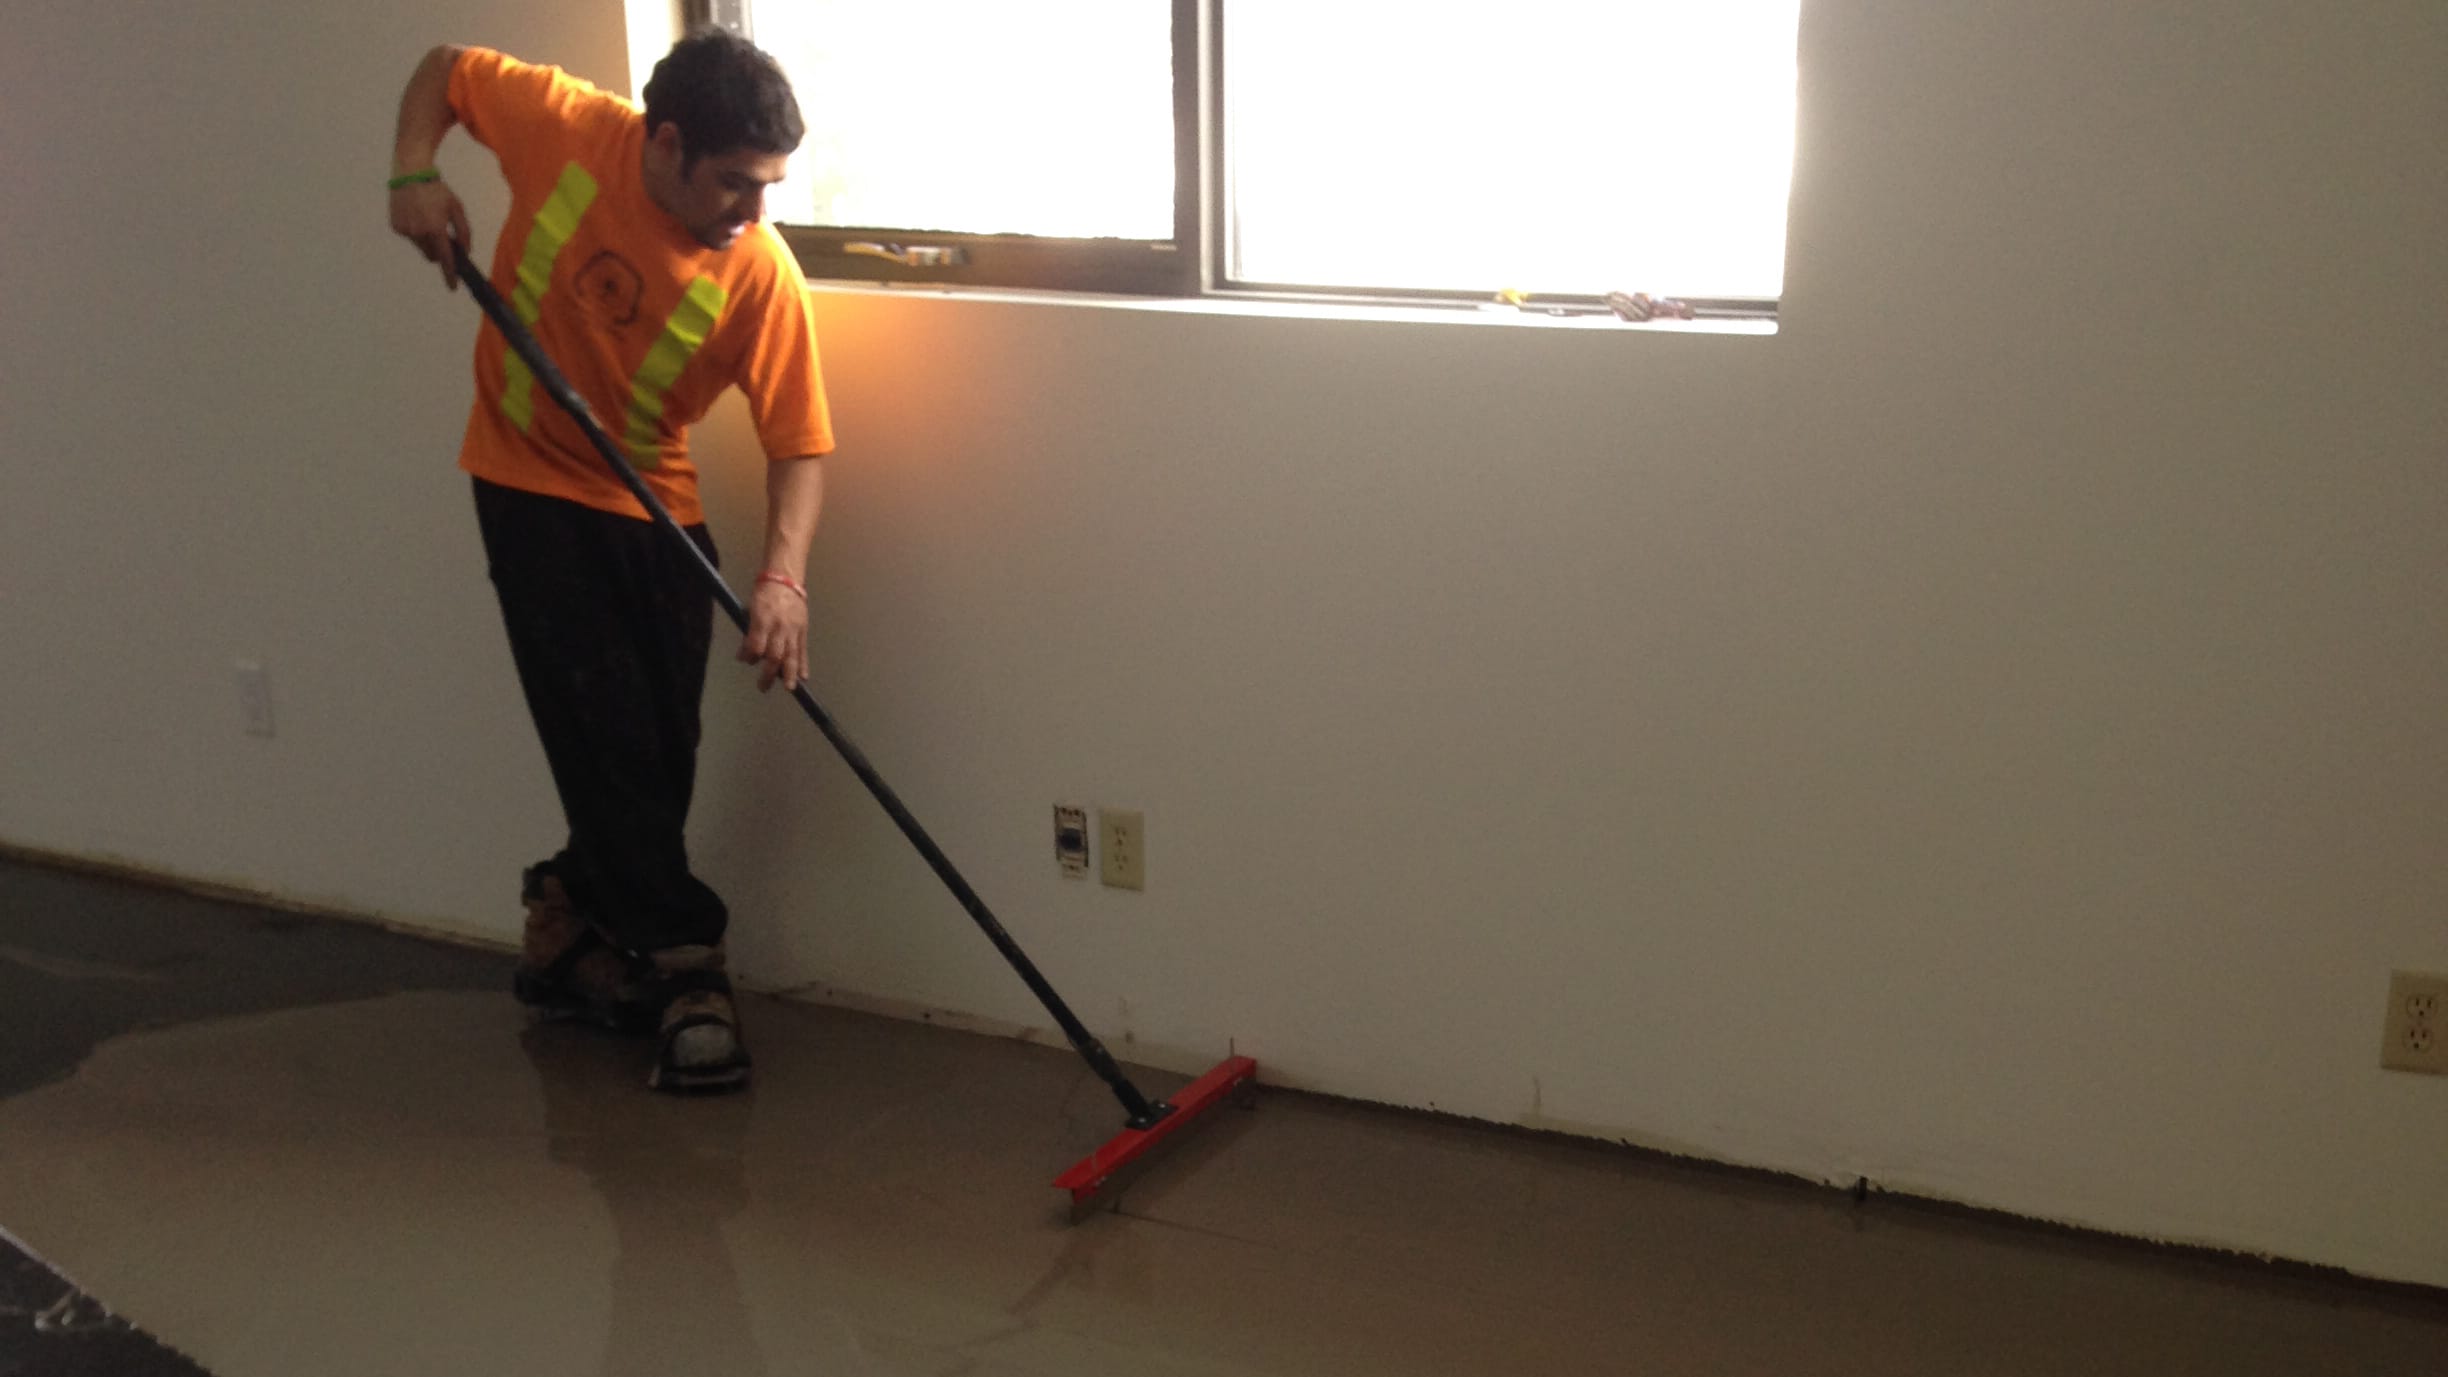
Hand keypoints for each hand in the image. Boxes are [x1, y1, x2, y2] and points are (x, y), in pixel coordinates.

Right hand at [390, 178, 471, 288]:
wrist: (411, 173)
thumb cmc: (437, 190)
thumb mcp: (457, 208)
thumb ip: (464, 232)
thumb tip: (465, 251)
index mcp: (435, 228)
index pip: (445, 258)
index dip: (449, 274)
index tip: (453, 287)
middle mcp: (418, 233)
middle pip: (432, 256)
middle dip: (439, 251)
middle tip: (442, 235)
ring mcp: (405, 231)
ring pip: (421, 248)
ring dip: (427, 241)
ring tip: (427, 219)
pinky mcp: (396, 227)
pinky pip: (410, 238)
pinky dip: (415, 232)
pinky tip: (416, 215)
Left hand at [738, 578, 808, 692]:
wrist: (785, 580)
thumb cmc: (764, 594)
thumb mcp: (751, 610)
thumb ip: (750, 632)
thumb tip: (745, 652)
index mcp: (763, 620)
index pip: (756, 645)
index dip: (750, 656)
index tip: (745, 660)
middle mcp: (779, 627)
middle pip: (775, 655)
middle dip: (769, 674)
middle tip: (763, 687)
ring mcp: (793, 630)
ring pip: (791, 655)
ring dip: (789, 674)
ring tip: (789, 688)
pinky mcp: (802, 630)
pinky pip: (803, 650)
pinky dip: (803, 664)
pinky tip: (803, 677)